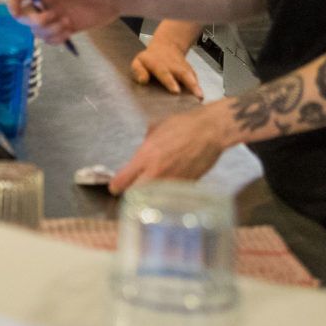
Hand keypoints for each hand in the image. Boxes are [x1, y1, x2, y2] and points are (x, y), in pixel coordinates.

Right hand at [6, 0, 119, 41]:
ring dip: (49, 31)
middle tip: (52, 16)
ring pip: (37, 31)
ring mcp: (55, 18)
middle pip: (26, 17)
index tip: (17, 11)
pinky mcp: (65, 29)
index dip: (12, 2)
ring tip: (66, 23)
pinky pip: (50, 40)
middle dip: (36, 20)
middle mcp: (46, 4)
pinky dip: (56, 39)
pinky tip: (68, 32)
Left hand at [109, 102, 230, 192]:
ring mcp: (172, 182)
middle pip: (134, 195)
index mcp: (145, 156)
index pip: (122, 180)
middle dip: (130, 194)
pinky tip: (167, 190)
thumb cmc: (183, 125)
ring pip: (153, 199)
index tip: (115, 186)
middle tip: (132, 190)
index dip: (116, 185)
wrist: (210, 131)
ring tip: (150, 191)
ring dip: (149, 197)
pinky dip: (167, 196)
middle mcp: (156, 173)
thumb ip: (145, 145)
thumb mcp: (156, 129)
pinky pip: (171, 197)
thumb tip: (141, 152)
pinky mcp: (186, 187)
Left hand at [131, 34, 203, 99]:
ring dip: (196, 86)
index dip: (170, 82)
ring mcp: (182, 68)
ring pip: (191, 76)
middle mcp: (173, 66)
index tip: (175, 91)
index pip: (164, 73)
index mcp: (158, 64)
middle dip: (189, 84)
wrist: (166, 45)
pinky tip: (200, 95)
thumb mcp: (138, 62)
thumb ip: (138, 71)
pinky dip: (198, 86)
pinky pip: (195, 78)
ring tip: (200, 97)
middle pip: (182, 74)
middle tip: (195, 95)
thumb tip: (142, 80)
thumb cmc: (150, 59)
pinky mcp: (190, 71)